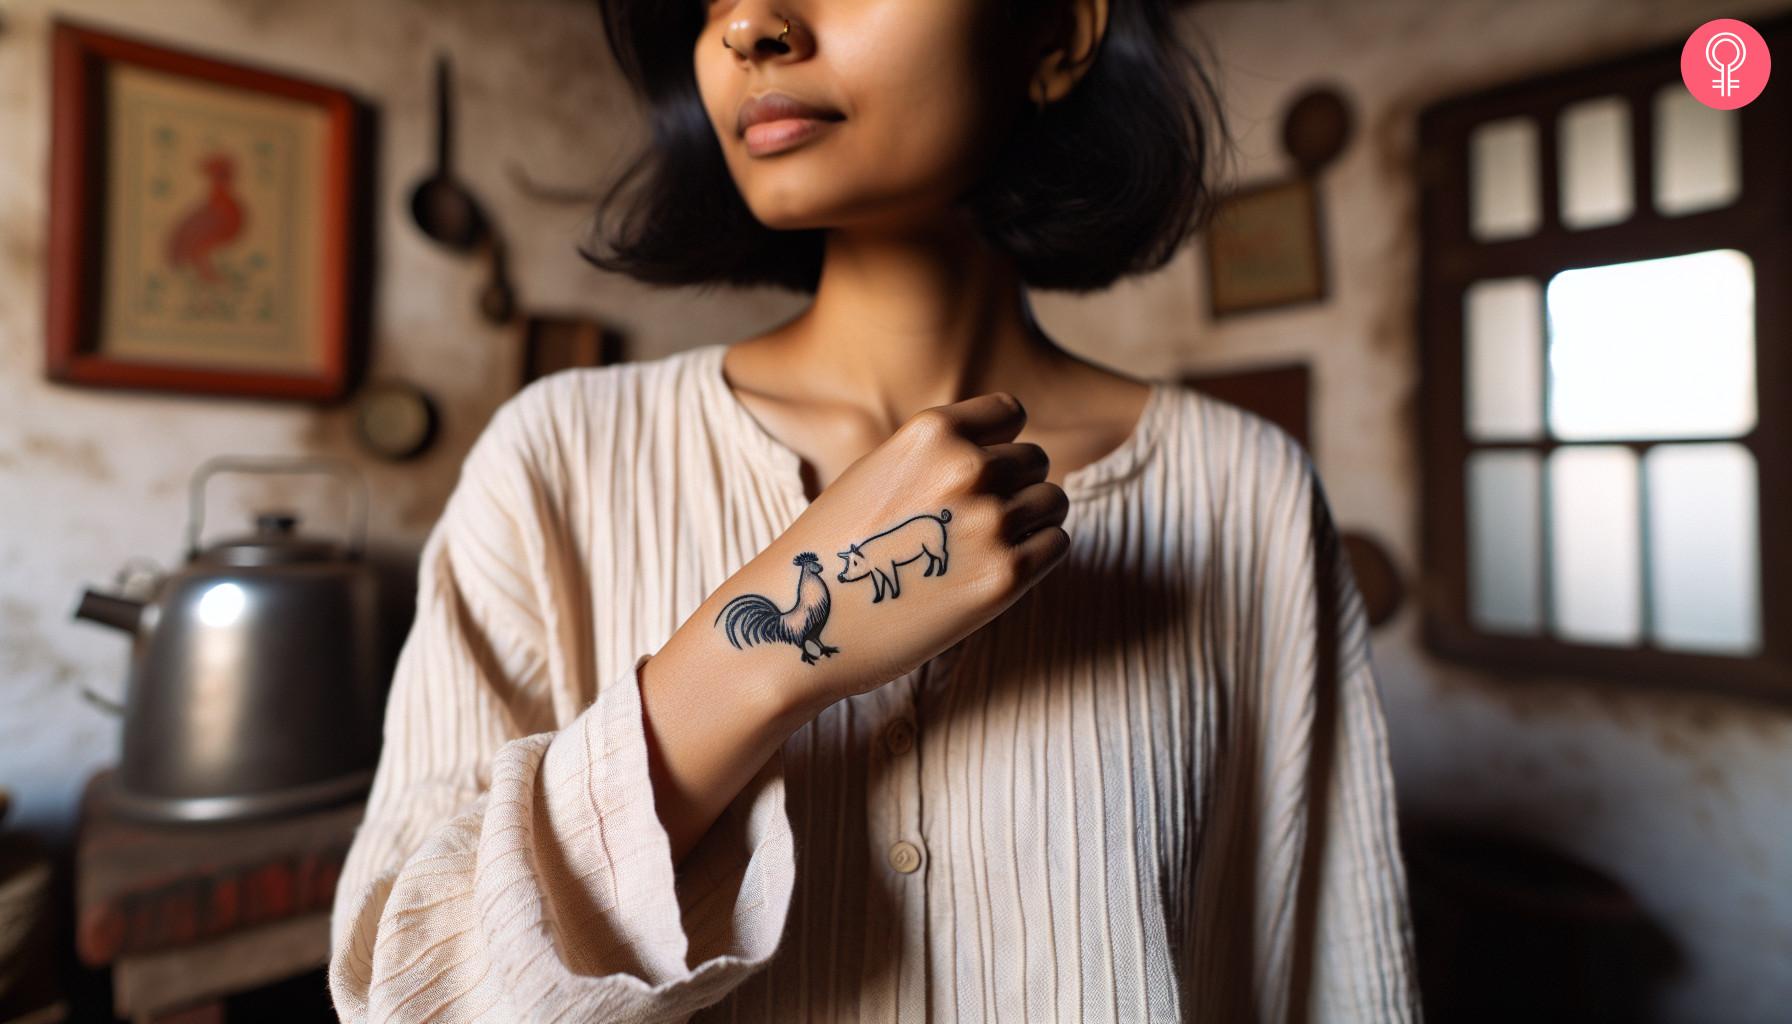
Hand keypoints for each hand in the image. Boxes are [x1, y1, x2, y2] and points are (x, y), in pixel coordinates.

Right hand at [706, 392, 1070, 710]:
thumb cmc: (840, 551)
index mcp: (931, 433)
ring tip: (986, 547)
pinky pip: (1055, 544)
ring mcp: (990, 523)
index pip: (1011, 412)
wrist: (813, 623)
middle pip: (1036, 461)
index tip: (985, 469)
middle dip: (1016, 486)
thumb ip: (940, 457)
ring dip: (1032, 521)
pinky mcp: (1006, 577)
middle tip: (977, 522)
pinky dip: (1036, 554)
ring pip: (1053, 502)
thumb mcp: (881, 472)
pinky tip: (996, 569)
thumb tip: (1004, 456)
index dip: (1002, 442)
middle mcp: (967, 469)